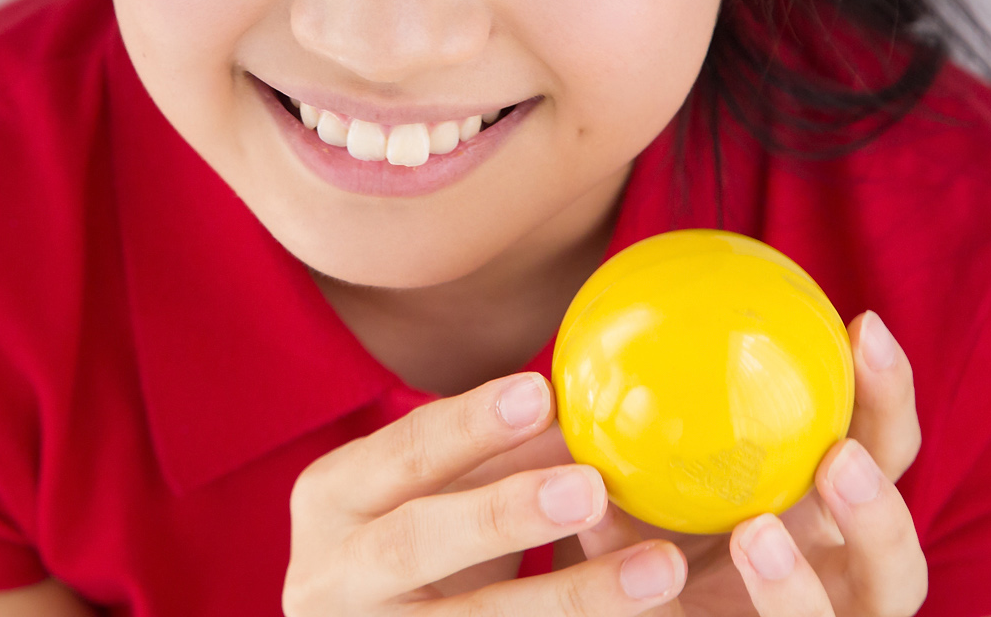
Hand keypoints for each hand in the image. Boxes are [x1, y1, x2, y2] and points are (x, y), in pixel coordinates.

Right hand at [284, 371, 687, 614]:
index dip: (468, 424)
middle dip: (504, 514)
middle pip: (416, 542)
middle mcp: (331, 575)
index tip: (542, 393)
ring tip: (659, 569)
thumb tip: (597, 409)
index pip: (401, 453)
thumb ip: (503, 451)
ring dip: (572, 597)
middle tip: (592, 488)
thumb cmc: (412, 535)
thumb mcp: (435, 487)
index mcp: (331, 500)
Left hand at [574, 310, 929, 616]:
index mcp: (832, 521)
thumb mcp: (642, 498)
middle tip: (839, 457)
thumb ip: (630, 445)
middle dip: (879, 509)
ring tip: (756, 534)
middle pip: (898, 558)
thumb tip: (579, 368)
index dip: (887, 395)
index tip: (860, 327)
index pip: (883, 453)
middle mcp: (841, 587)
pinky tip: (668, 582)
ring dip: (800, 587)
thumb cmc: (654, 555)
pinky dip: (751, 615)